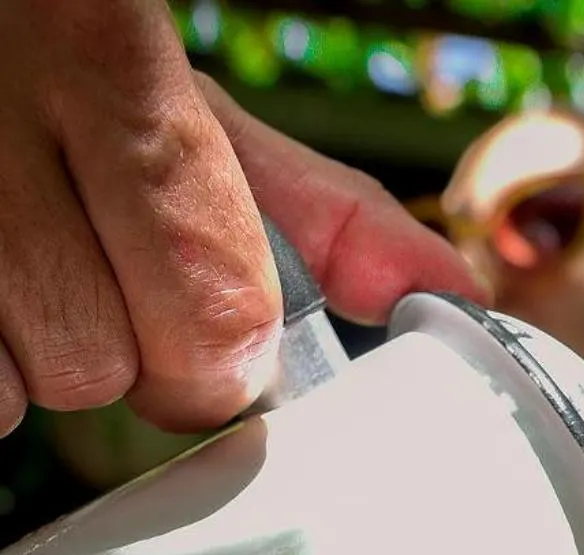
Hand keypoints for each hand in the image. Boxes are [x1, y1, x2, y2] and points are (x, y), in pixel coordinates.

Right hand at [0, 0, 484, 438]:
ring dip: (62, 357)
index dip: (231, 343)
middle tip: (127, 295)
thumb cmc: (53, 72)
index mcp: (105, 47)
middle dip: (155, 362)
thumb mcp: (183, 109)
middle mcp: (4, 108)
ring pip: (51, 382)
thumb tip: (444, 291)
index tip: (222, 326)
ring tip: (42, 270)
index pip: (220, 299)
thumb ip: (320, 210)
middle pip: (137, 365)